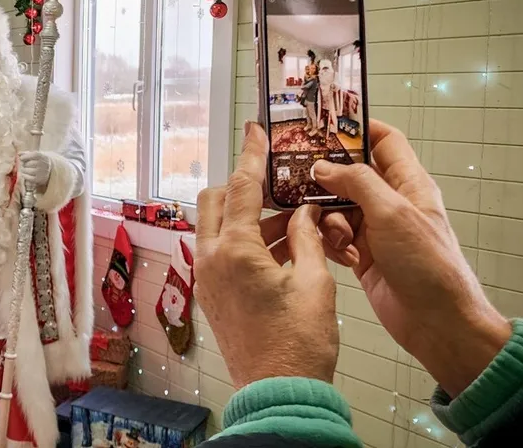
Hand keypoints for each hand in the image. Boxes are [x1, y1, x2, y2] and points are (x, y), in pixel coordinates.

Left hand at [19, 151, 50, 189]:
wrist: (50, 170)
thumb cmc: (39, 161)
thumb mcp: (35, 156)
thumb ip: (26, 153)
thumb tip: (18, 154)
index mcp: (42, 157)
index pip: (34, 155)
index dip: (26, 156)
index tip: (21, 158)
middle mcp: (43, 164)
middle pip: (28, 163)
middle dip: (23, 164)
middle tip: (23, 165)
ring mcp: (42, 172)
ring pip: (27, 171)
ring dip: (23, 170)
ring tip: (24, 169)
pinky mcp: (40, 179)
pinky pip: (29, 178)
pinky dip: (25, 176)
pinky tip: (25, 174)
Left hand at [195, 122, 338, 388]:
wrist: (279, 392)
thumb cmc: (298, 344)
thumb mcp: (315, 282)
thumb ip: (306, 236)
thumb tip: (303, 212)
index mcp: (234, 250)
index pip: (243, 186)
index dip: (253, 155)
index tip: (256, 130)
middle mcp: (211, 259)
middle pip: (217, 201)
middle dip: (243, 185)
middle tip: (276, 181)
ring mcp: (208, 278)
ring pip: (218, 226)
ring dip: (249, 216)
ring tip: (293, 219)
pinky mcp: (213, 294)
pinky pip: (222, 252)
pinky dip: (246, 240)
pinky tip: (282, 246)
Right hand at [312, 119, 511, 396]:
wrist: (436, 322)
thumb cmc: (430, 267)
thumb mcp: (393, 213)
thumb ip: (357, 182)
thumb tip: (325, 166)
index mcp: (409, 184)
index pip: (384, 142)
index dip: (357, 130)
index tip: (324, 128)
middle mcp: (392, 203)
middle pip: (351, 176)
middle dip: (327, 181)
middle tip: (301, 180)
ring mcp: (376, 230)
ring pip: (337, 208)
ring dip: (329, 219)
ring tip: (338, 236)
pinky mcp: (362, 254)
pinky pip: (334, 236)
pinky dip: (331, 242)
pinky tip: (342, 255)